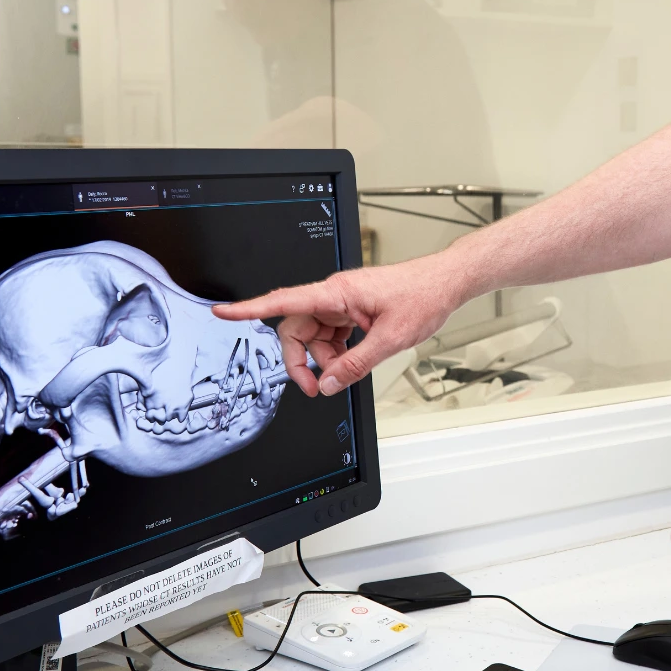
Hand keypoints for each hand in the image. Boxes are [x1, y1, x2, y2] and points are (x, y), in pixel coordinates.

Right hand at [213, 258, 468, 396]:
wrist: (446, 283)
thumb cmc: (423, 295)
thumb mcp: (389, 339)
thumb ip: (355, 365)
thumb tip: (328, 384)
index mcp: (337, 292)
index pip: (283, 300)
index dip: (249, 308)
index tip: (224, 313)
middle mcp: (335, 295)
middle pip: (296, 329)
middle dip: (300, 360)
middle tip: (314, 387)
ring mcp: (343, 304)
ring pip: (314, 336)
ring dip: (322, 359)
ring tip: (344, 373)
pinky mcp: (353, 311)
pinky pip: (331, 335)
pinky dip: (336, 353)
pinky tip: (351, 361)